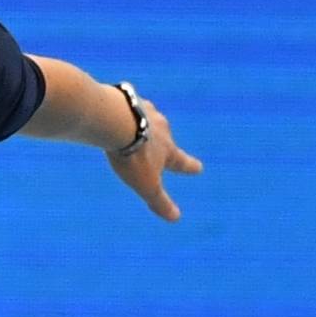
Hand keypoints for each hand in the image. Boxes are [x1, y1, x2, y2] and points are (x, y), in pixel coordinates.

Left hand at [109, 97, 202, 221]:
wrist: (116, 122)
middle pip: (164, 136)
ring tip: (137, 125)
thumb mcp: (146, 184)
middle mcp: (160, 127)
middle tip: (164, 142)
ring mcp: (144, 110)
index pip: (181, 162)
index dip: (190, 167)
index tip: (199, 168)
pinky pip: (127, 104)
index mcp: (167, 149)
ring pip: (147, 117)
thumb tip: (175, 218)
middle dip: (164, 141)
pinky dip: (124, 110)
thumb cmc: (134, 156)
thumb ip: (160, 201)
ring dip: (144, 122)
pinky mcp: (126, 98)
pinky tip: (117, 111)